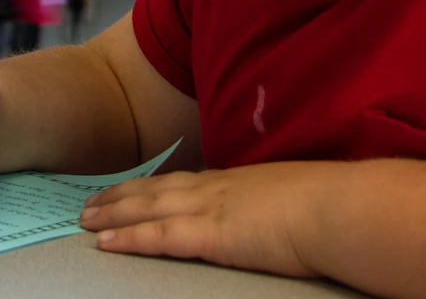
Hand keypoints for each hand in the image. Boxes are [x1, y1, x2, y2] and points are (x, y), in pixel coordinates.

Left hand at [79, 162, 335, 277]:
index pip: (183, 182)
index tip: (129, 188)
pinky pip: (157, 237)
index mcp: (237, 182)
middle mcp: (216, 190)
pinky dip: (128, 239)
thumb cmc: (331, 207)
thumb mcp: (295, 197)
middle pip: (155, 191)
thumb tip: (276, 214)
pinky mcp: (210, 235)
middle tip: (89, 203)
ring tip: (85, 220)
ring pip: (147, 210)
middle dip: (120, 197)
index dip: (151, 186)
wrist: (341, 209)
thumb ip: (274, 204)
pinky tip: (105, 243)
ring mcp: (211, 210)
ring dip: (112, 215)